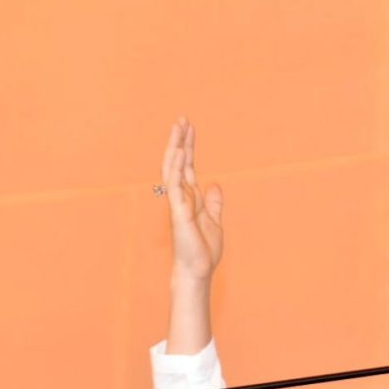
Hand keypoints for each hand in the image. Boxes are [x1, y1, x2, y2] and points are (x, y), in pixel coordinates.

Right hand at [162, 118, 222, 282]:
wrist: (198, 269)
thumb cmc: (204, 250)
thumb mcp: (214, 221)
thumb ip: (213, 202)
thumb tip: (215, 184)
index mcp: (191, 198)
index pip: (188, 167)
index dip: (189, 148)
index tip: (190, 128)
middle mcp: (182, 196)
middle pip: (179, 163)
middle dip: (181, 141)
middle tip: (183, 119)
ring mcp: (178, 202)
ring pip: (173, 168)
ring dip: (176, 147)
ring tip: (179, 127)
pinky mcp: (178, 210)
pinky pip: (174, 184)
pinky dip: (175, 167)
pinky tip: (177, 151)